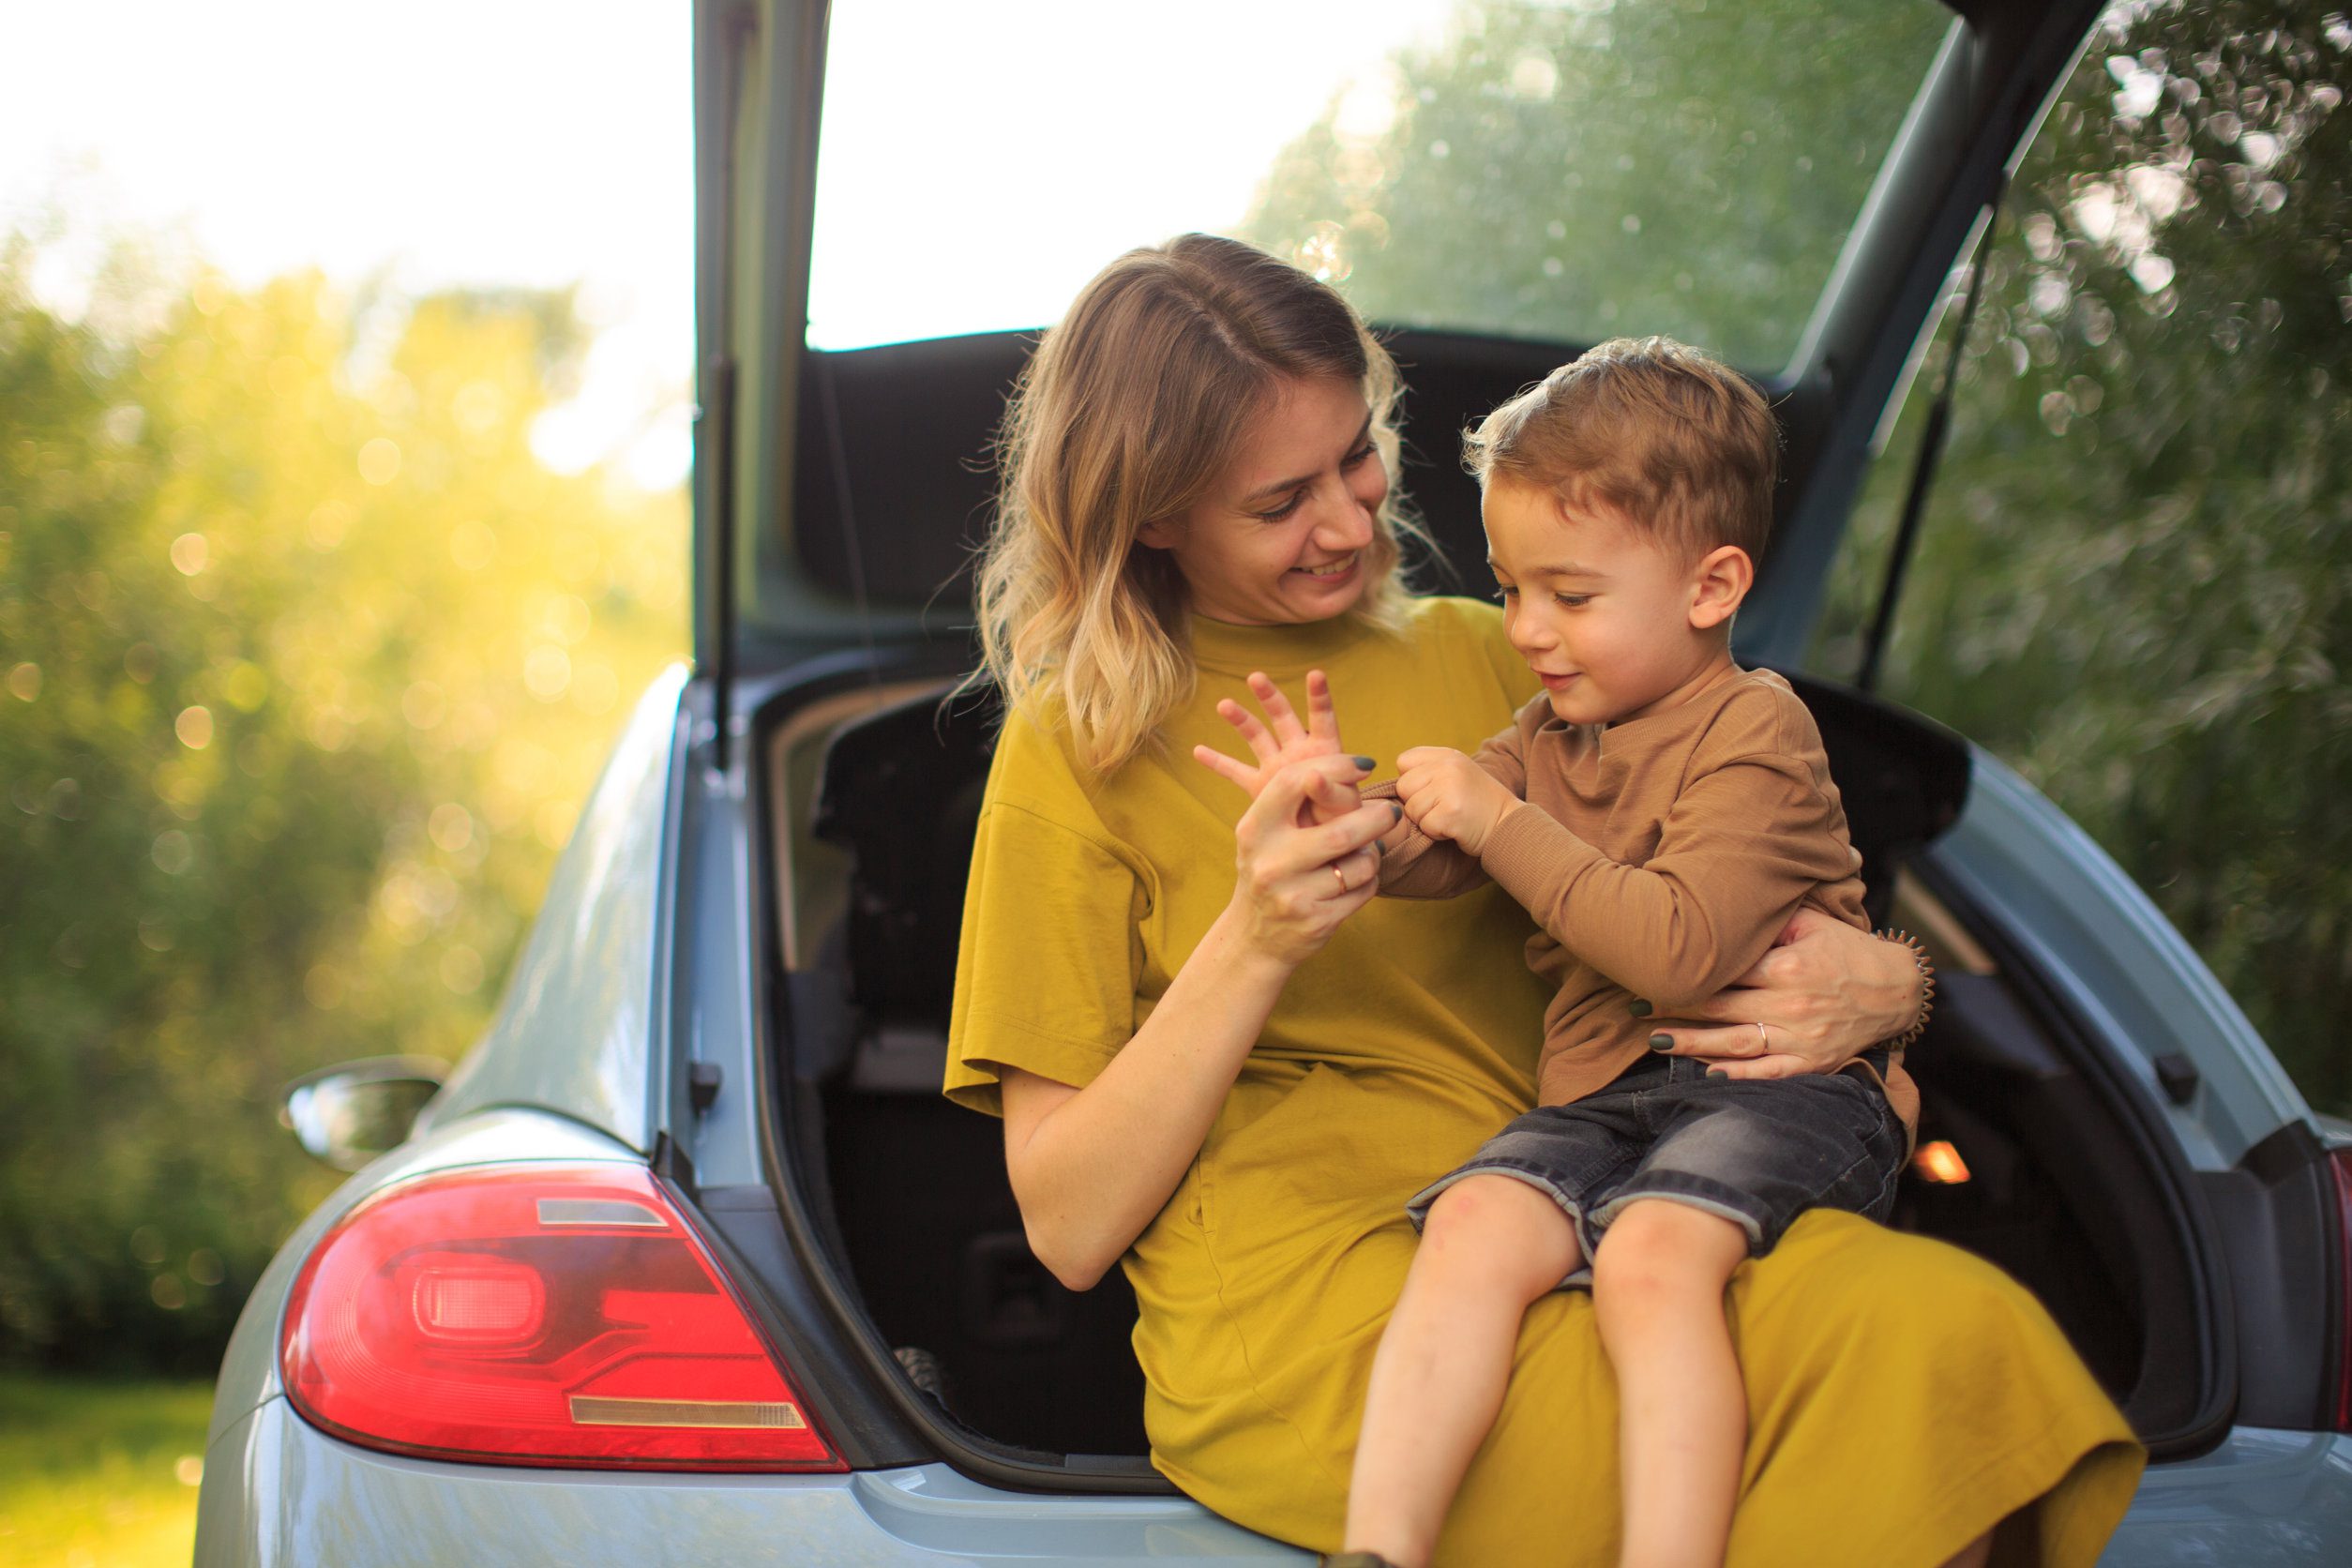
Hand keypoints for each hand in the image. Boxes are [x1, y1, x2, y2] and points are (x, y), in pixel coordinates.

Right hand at [1194, 669, 1369, 827]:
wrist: (1324, 840)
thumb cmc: (1343, 820)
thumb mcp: (1344, 807)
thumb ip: (1332, 792)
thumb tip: (1313, 777)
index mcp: (1324, 751)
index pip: (1322, 719)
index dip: (1319, 697)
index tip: (1316, 674)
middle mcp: (1298, 752)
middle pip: (1283, 718)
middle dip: (1270, 697)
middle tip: (1256, 678)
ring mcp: (1277, 767)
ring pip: (1257, 736)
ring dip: (1241, 719)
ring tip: (1223, 705)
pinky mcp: (1260, 786)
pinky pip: (1236, 772)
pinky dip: (1218, 762)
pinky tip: (1197, 750)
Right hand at [1227, 755, 1395, 966]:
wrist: (1253, 936)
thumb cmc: (1269, 868)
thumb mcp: (1265, 833)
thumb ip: (1297, 801)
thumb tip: (1354, 766)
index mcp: (1254, 830)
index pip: (1293, 782)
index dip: (1334, 766)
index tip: (1364, 765)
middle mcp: (1270, 863)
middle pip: (1341, 831)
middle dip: (1377, 818)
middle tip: (1392, 811)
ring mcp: (1292, 896)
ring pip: (1360, 864)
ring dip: (1373, 854)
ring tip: (1368, 851)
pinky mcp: (1316, 922)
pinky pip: (1364, 890)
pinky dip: (1370, 879)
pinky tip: (1359, 878)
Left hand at [1393, 746, 1515, 855]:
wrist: (1508, 824)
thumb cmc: (1475, 804)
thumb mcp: (1454, 774)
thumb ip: (1426, 771)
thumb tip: (1388, 787)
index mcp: (1446, 755)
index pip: (1403, 761)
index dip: (1412, 781)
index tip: (1431, 791)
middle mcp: (1448, 766)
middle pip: (1403, 787)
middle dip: (1416, 803)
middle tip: (1442, 807)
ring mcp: (1450, 788)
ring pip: (1411, 809)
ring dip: (1426, 820)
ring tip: (1450, 816)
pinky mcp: (1451, 813)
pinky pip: (1424, 826)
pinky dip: (1436, 833)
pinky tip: (1454, 827)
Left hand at [1641, 908, 1922, 1078]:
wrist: (1896, 990)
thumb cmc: (1845, 951)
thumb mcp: (1812, 923)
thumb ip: (1769, 920)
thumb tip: (1722, 907)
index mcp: (1788, 966)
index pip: (1725, 969)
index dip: (1686, 970)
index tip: (1650, 969)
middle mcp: (1792, 1004)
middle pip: (1721, 1007)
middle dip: (1673, 1007)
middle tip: (1633, 1006)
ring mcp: (1802, 1037)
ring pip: (1736, 1043)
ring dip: (1693, 1044)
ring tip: (1657, 1041)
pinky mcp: (1813, 1063)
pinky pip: (1770, 1073)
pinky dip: (1738, 1076)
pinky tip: (1707, 1075)